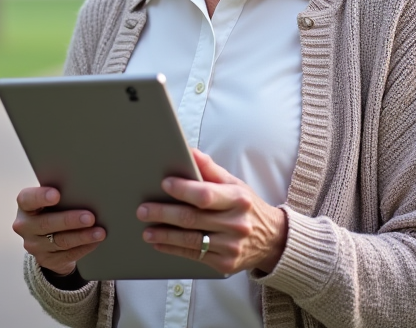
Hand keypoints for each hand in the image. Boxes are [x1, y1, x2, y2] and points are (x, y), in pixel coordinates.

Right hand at [13, 186, 105, 275]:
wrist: (46, 238)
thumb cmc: (53, 209)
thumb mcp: (50, 201)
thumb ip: (61, 195)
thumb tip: (84, 190)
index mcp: (25, 205)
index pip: (28, 199)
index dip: (41, 197)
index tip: (57, 195)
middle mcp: (25, 226)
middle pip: (46, 223)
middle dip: (70, 220)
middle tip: (90, 217)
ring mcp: (34, 245)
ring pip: (60, 241)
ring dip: (82, 237)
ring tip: (99, 232)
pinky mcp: (46, 260)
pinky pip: (67, 255)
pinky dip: (84, 248)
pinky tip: (95, 242)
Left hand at [137, 148, 287, 275]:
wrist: (272, 240)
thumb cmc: (246, 206)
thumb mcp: (234, 184)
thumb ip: (210, 170)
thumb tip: (189, 151)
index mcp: (238, 199)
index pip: (206, 195)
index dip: (184, 189)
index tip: (164, 184)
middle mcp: (236, 224)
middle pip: (193, 218)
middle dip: (164, 213)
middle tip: (143, 209)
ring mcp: (231, 246)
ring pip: (191, 240)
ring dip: (164, 234)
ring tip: (146, 229)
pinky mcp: (225, 264)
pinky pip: (193, 256)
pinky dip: (172, 249)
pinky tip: (159, 243)